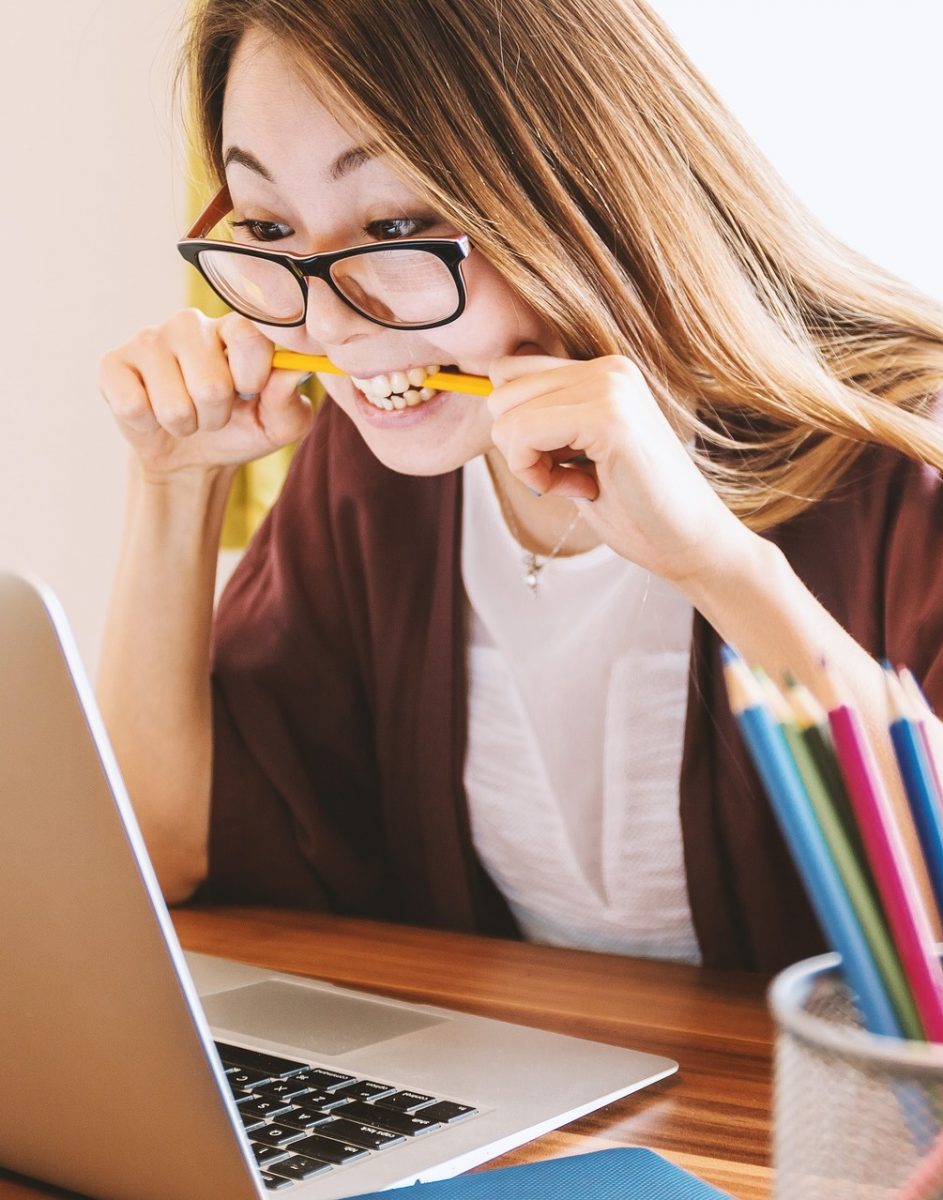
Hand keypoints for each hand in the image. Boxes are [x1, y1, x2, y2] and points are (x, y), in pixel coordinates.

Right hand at [100, 309, 313, 477]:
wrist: (191, 456)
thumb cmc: (240, 429)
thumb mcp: (277, 425)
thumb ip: (290, 401)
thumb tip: (292, 372)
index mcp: (235, 328)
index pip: (249, 335)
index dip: (253, 376)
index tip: (250, 391)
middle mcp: (191, 324)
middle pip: (211, 384)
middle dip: (216, 416)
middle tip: (213, 412)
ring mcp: (148, 339)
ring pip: (174, 405)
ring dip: (185, 425)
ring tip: (185, 415)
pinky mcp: (113, 363)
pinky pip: (133, 407)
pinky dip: (148, 425)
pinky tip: (151, 412)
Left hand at [487, 351, 755, 586]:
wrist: (689, 543)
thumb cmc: (633, 507)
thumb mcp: (576, 453)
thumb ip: (544, 420)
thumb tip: (488, 398)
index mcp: (602, 371)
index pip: (509, 372)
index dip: (516, 427)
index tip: (557, 462)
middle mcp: (607, 368)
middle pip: (500, 390)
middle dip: (517, 445)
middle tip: (566, 476)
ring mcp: (611, 387)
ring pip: (506, 414)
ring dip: (527, 463)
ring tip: (577, 482)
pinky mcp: (609, 417)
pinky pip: (523, 434)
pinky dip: (535, 473)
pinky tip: (579, 489)